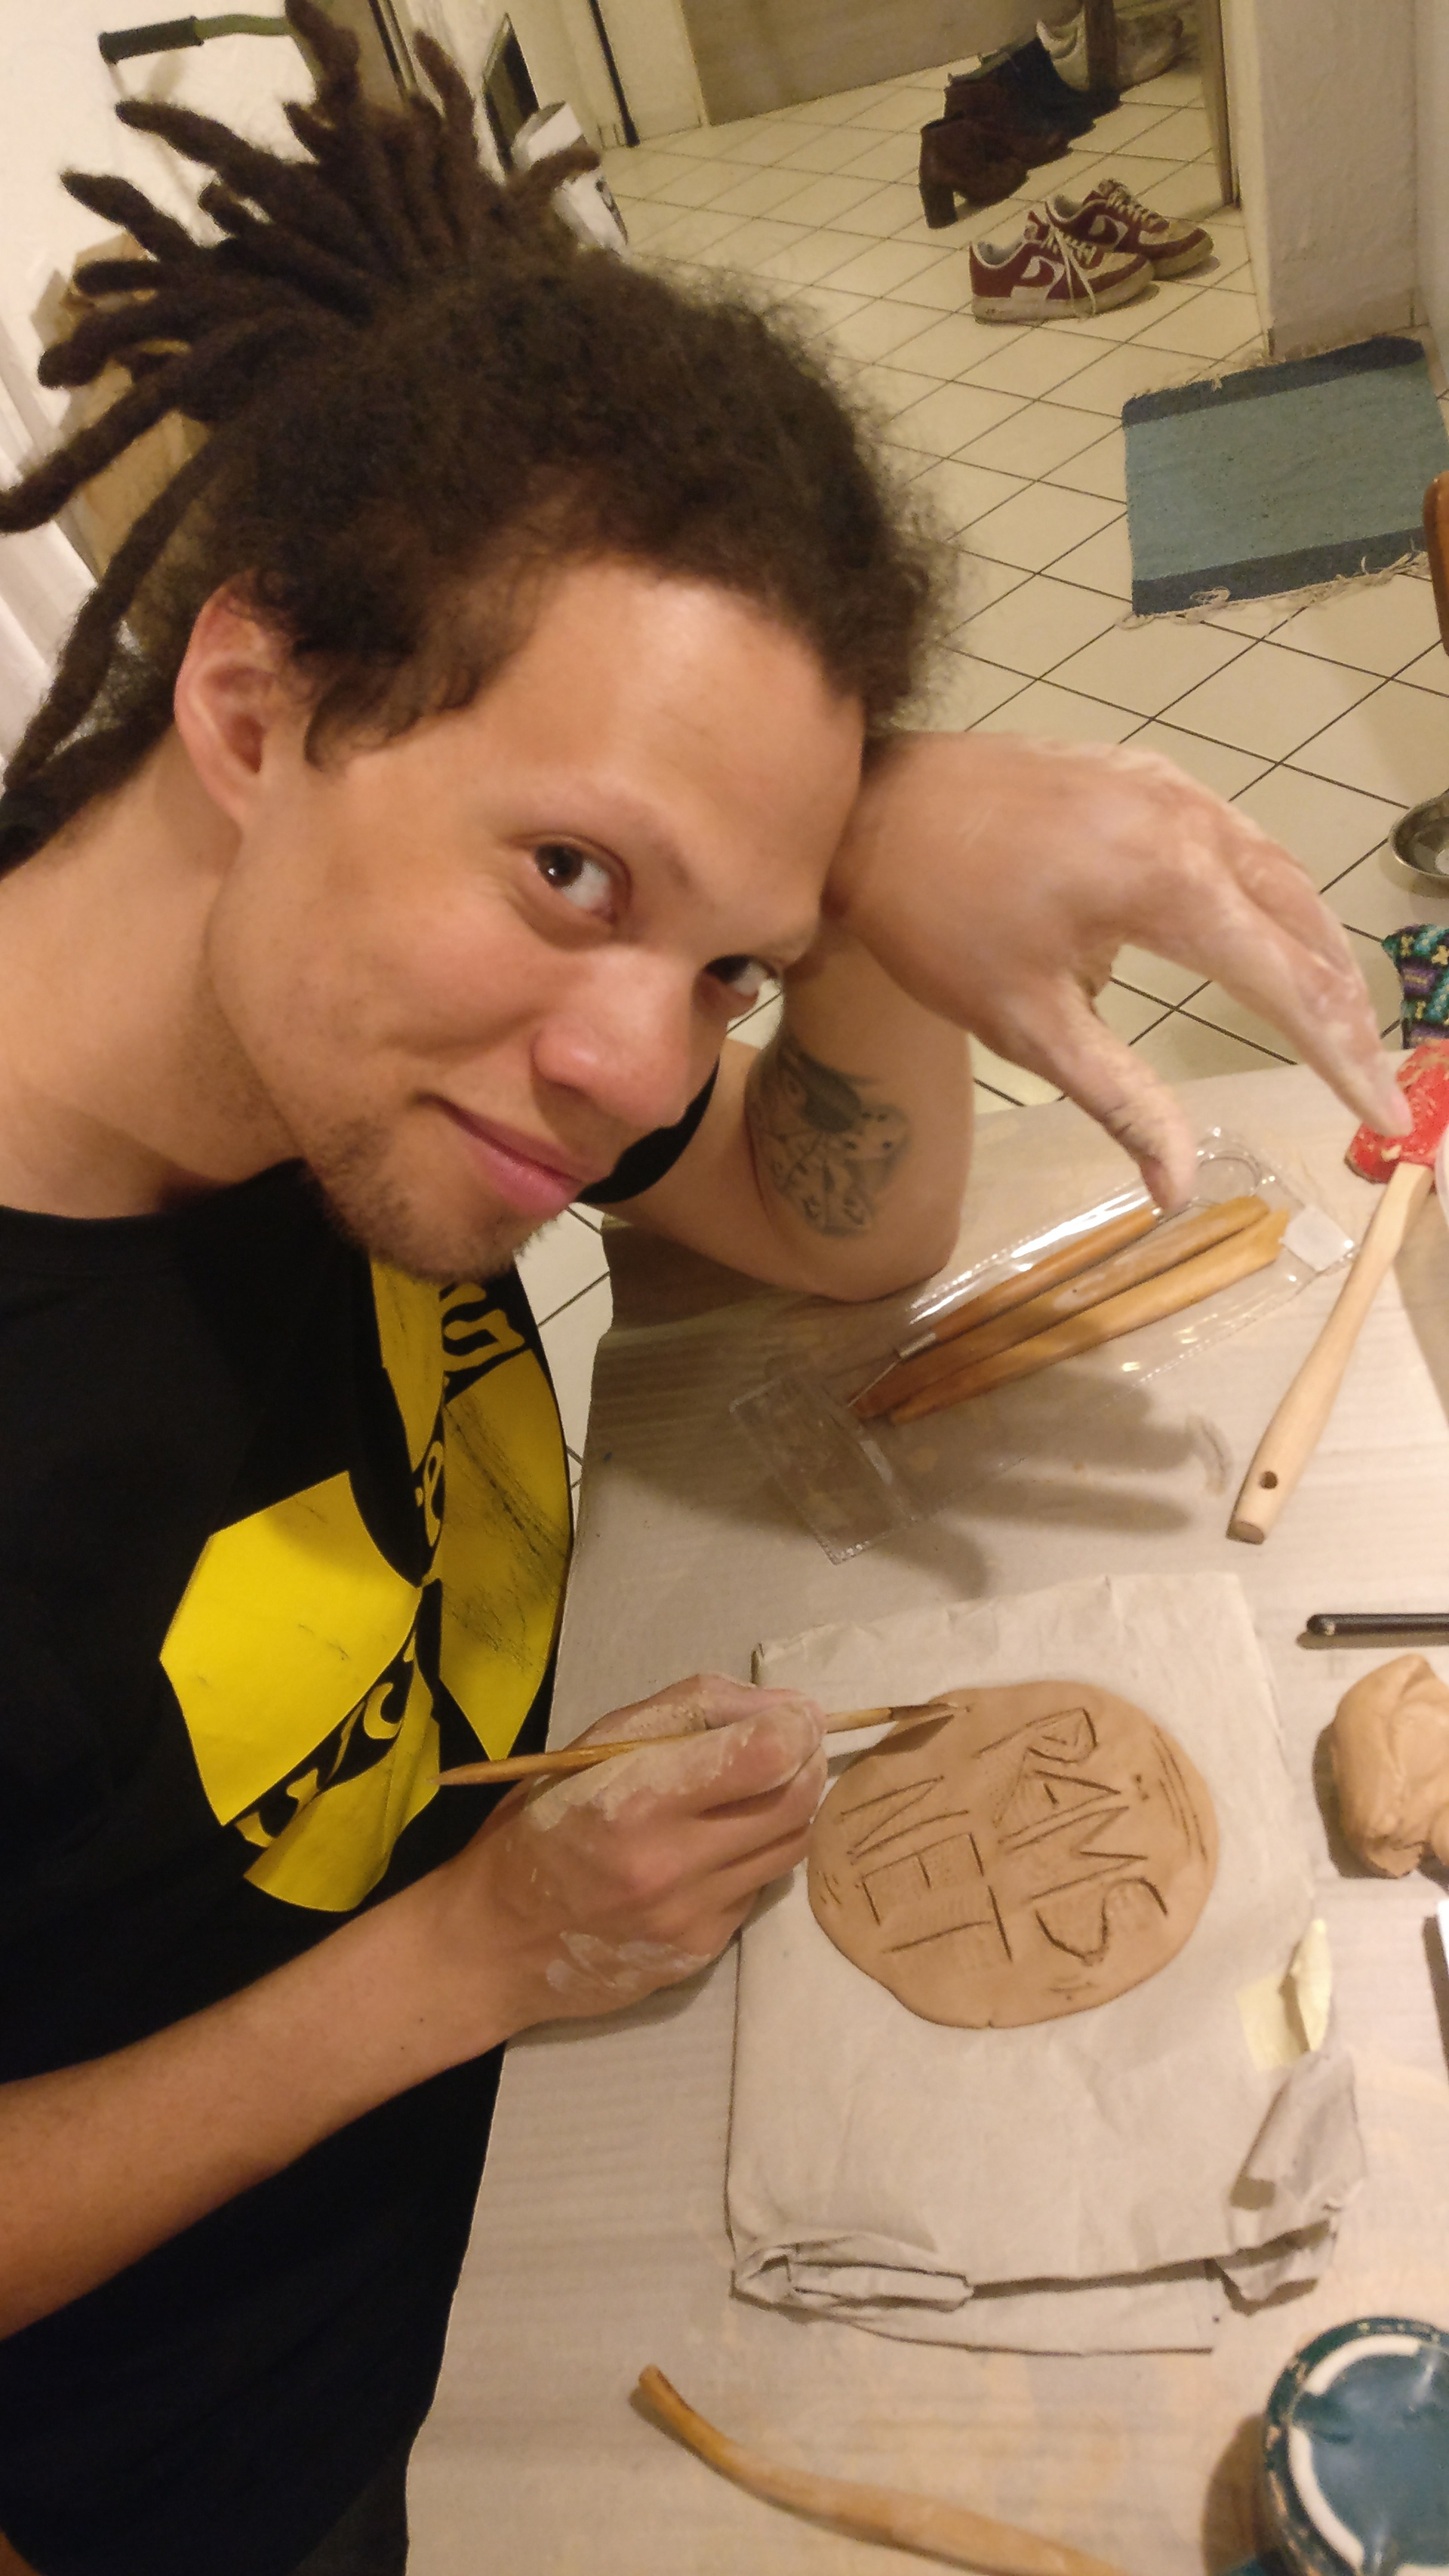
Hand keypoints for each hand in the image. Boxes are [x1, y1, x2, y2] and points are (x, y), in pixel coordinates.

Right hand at [440, 1674, 826, 2024]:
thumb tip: (777, 1706)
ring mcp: (691, 1916)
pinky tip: (716, 1845)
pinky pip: (758, 1888)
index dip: (795, 1723)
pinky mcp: (701, 1951)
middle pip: (795, 1801)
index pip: (765, 1755)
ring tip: (759, 1788)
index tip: (793, 1712)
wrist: (494, 1943)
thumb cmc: (537, 1826)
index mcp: (635, 1799)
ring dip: (790, 1807)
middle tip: (789, 1743)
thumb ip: (687, 1711)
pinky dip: (754, 1856)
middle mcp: (671, 1864)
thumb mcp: (592, 1745)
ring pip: (791, 1847)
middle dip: (806, 1760)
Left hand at [830, 731, 1407, 1206]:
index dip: (1341, 1059)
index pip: (1287, 985)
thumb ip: (1122, 1100)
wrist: (863, 811)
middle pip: (1302, 924)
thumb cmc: (934, 924)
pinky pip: (1235, 837)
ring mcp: (1169, 786)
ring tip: (1336, 1021)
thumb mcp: (1027, 1028)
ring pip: (1278, 873)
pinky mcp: (1143, 773)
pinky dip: (1268, 896)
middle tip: (1369, 1080)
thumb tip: (1181, 1189)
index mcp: (1168, 884)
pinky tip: (1268, 936)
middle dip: (1342, 1008)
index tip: (1381, 1118)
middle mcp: (1189, 821)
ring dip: (1313, 949)